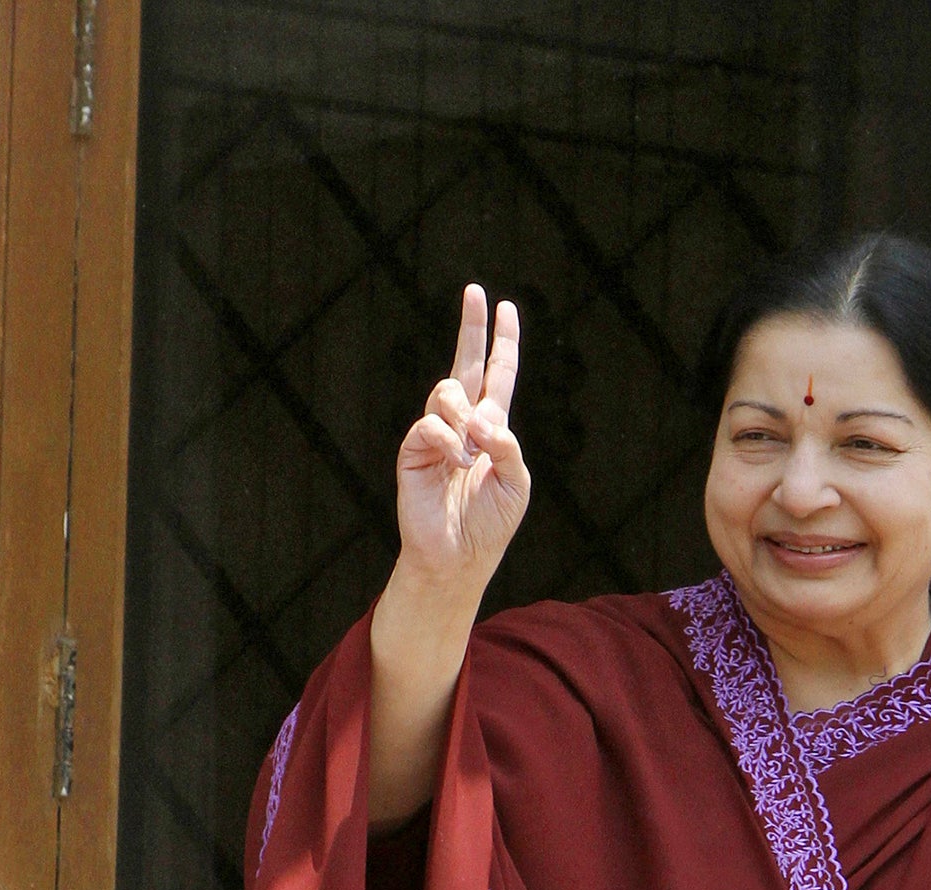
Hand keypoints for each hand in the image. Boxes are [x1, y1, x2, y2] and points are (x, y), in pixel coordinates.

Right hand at [394, 283, 529, 597]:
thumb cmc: (490, 522)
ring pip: (448, 392)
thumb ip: (508, 445)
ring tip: (471, 454)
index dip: (503, 343)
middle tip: (475, 291)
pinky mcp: (413, 449)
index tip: (507, 309)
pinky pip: (430, 424)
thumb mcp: (516, 482)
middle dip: (471, 327)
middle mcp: (462, 423)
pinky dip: (450, 440)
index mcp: (491, 428)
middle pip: (466, 363)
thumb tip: (481, 418)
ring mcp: (436, 434)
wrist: (458, 557)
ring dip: (466, 417)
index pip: (498, 376)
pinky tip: (457, 462)